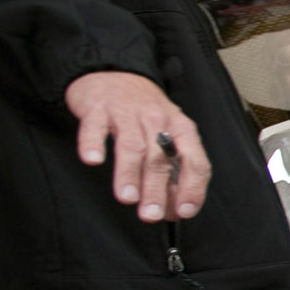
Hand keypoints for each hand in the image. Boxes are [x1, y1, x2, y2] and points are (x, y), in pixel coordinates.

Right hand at [65, 71, 210, 223]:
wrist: (114, 75)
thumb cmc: (144, 113)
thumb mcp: (168, 136)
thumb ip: (173, 171)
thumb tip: (174, 210)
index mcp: (182, 130)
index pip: (196, 161)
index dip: (192, 188)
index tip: (184, 212)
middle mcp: (158, 121)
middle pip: (161, 158)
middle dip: (157, 189)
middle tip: (151, 214)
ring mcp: (128, 113)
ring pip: (132, 145)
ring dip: (130, 173)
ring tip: (127, 198)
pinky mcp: (98, 108)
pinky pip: (96, 126)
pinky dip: (94, 143)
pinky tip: (93, 160)